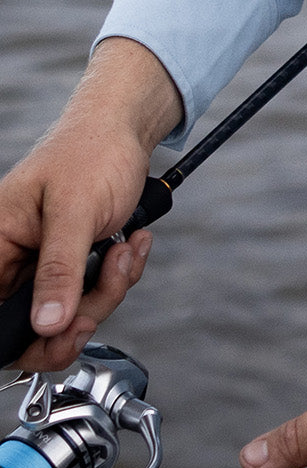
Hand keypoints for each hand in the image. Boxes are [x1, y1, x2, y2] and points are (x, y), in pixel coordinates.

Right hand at [0, 37, 180, 370]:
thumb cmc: (92, 151)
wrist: (128, 129)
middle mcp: (13, 260)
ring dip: (109, 287)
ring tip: (125, 248)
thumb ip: (58, 269)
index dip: (24, 338)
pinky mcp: (75, 261)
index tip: (65, 331)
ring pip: (71, 313)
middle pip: (36, 326)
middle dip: (82, 312)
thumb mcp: (75, 211)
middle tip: (109, 284)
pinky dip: (120, 274)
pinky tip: (131, 243)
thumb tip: (45, 325)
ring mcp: (45, 264)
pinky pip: (94, 291)